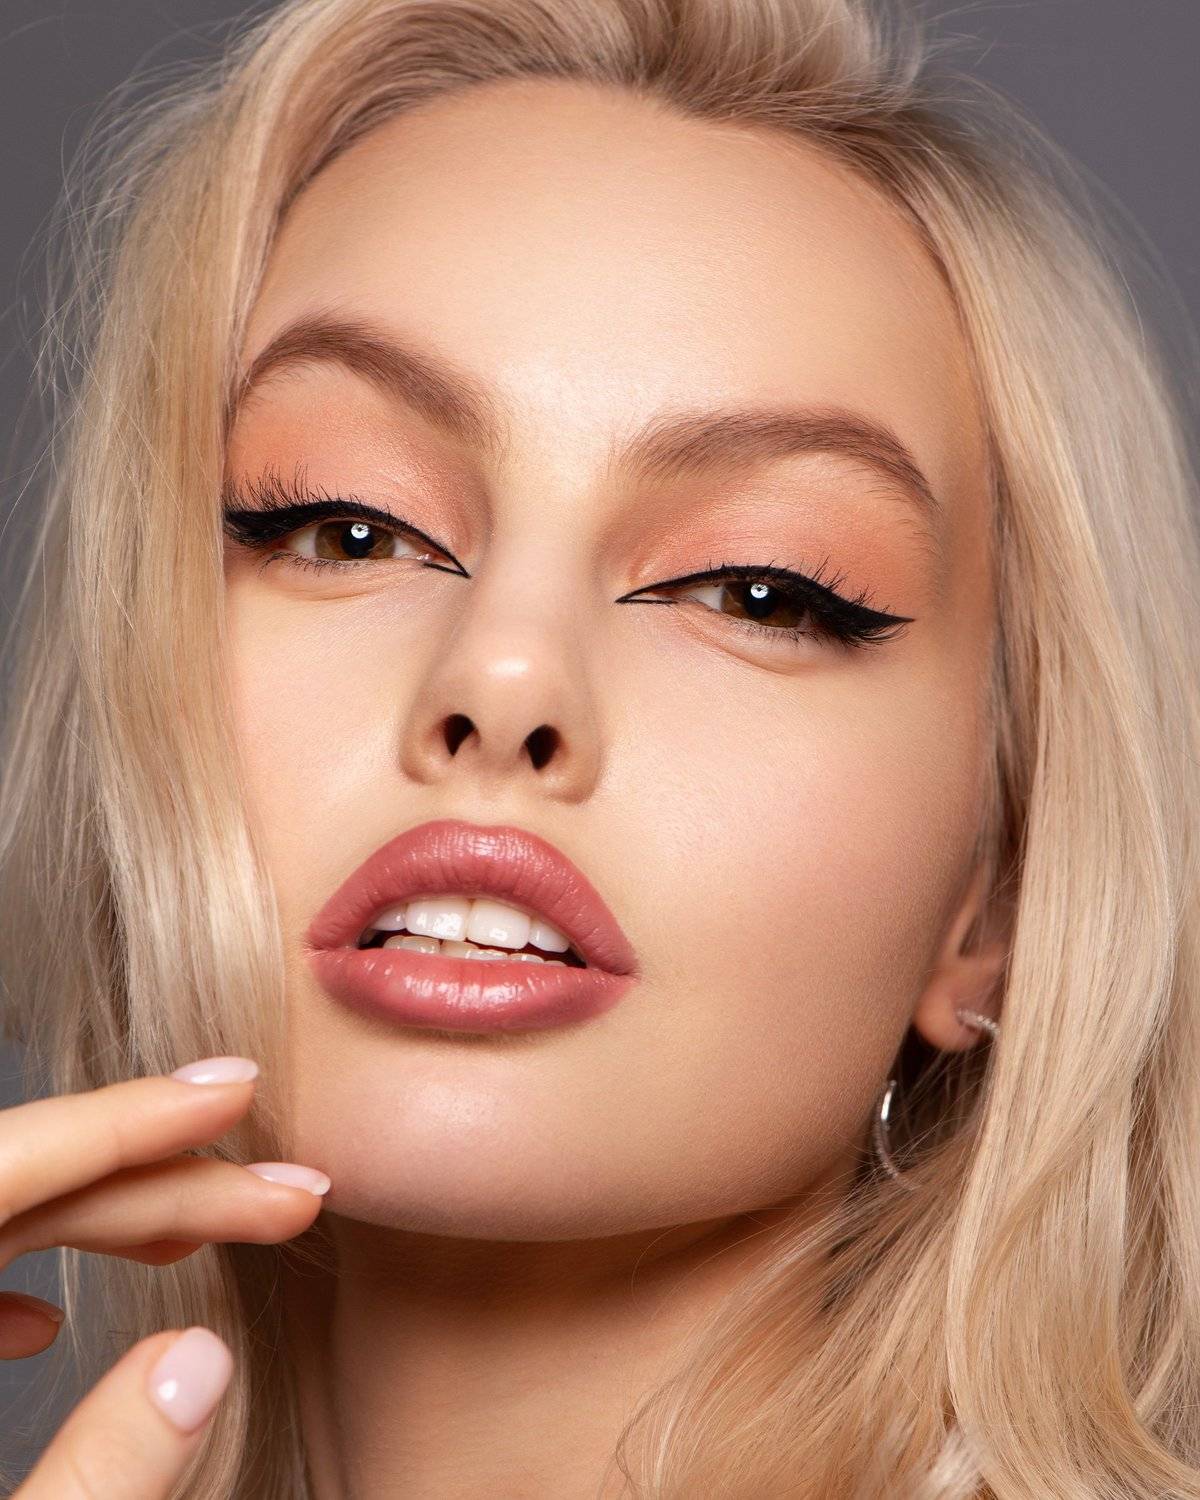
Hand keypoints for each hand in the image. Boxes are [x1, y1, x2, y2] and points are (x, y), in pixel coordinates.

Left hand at [1, 1054, 329, 1495]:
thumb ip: (97, 1468)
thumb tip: (202, 1364)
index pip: (12, 1161)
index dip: (132, 1120)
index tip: (236, 1090)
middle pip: (32, 1185)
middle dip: (169, 1185)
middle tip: (290, 1197)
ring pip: (5, 1214)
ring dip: (112, 1220)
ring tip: (209, 1234)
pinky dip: (16, 1272)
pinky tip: (48, 1316)